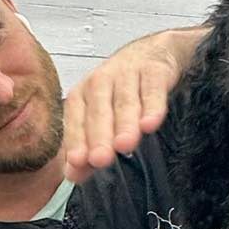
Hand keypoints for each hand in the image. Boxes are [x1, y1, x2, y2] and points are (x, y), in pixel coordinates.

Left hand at [63, 27, 206, 183]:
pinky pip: (152, 89)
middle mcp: (101, 81)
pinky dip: (153, 106)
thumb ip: (89, 149)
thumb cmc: (123, 92)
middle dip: (99, 136)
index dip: (76, 140)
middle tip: (100, 159)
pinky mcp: (154, 69)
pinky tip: (151, 124)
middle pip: (99, 111)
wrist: (155, 52)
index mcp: (83, 94)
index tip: (78, 162)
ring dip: (125, 123)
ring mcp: (127, 73)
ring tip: (125, 146)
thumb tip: (73, 176)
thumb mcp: (103, 118)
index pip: (75, 119)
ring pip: (125, 101)